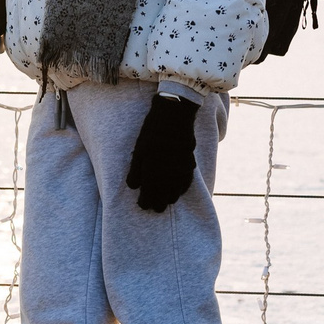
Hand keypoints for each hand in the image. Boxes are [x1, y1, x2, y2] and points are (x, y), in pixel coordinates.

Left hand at [124, 93, 198, 212]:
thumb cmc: (152, 130)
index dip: (145, 202)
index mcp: (152, 170)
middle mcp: (168, 173)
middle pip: (163, 198)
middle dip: (157, 204)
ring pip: (176, 193)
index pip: (148, 195)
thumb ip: (135, 170)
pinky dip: (181, 190)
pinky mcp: (190, 164)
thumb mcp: (139, 148)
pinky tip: (178, 191)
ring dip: (169, 198)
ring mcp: (180, 170)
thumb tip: (133, 187)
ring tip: (165, 201)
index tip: (142, 205)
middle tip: (153, 207)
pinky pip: (186, 184)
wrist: (175, 116)